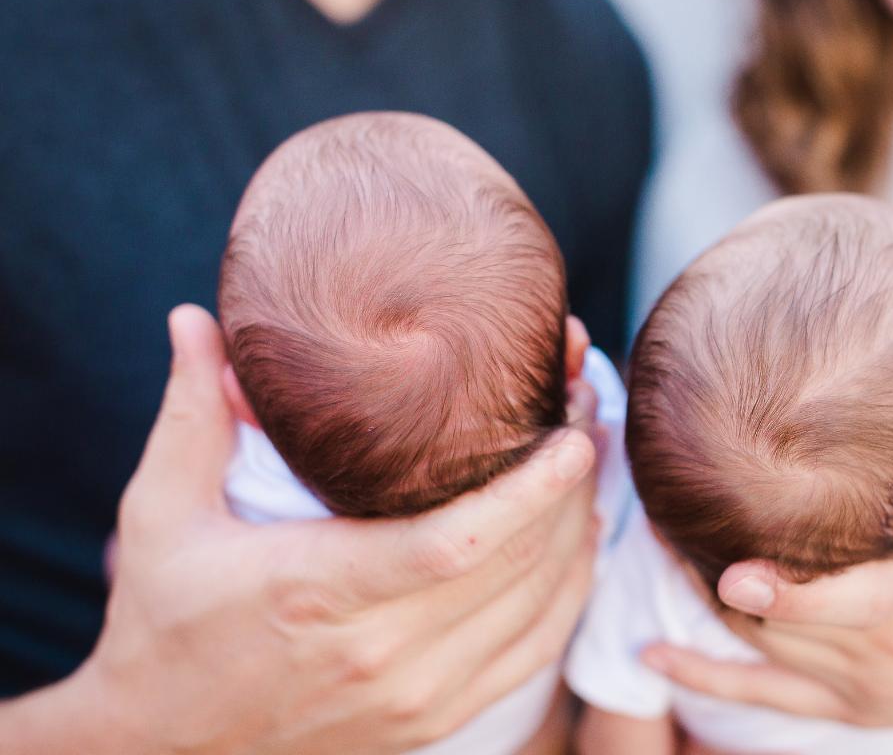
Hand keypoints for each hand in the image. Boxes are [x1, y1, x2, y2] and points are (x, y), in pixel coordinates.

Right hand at [2, 304, 600, 753]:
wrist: (162, 747)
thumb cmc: (162, 623)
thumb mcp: (160, 516)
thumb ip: (191, 414)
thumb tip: (196, 319)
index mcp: (319, 591)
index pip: (460, 543)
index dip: (531, 490)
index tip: (572, 433)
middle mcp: (381, 653)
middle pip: (518, 568)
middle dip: (570, 490)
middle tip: (588, 417)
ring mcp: (415, 696)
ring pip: (538, 612)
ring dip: (578, 537)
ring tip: (593, 467)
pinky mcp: (433, 720)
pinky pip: (531, 656)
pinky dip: (567, 596)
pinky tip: (577, 545)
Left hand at [642, 322, 892, 752]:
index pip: (858, 591)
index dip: (790, 589)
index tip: (731, 567)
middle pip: (785, 616)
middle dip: (717, 568)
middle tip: (659, 511)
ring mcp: (874, 682)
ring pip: (765, 648)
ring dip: (706, 601)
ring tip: (656, 543)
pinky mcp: (860, 709)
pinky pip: (770, 699)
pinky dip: (705, 679)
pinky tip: (652, 654)